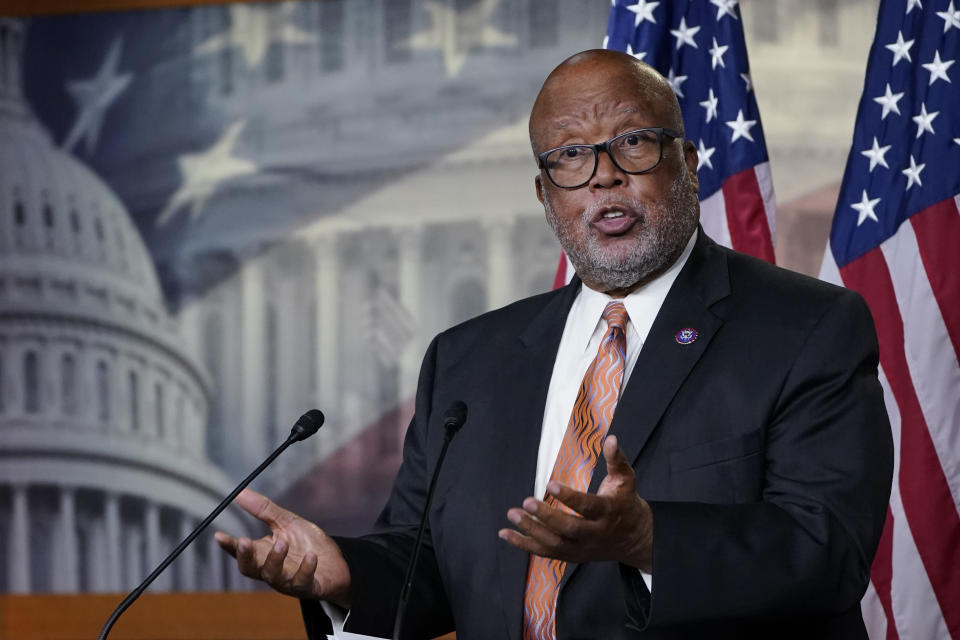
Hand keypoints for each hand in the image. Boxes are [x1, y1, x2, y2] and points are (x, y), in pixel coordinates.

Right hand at [214, 488, 350, 606]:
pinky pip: (302, 581)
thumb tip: (239, 493)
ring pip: (273, 576)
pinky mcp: (307, 586)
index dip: (229, 546)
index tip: (219, 535)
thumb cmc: (307, 543)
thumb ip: (264, 510)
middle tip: (244, 541)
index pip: (240, 552)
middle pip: (249, 568)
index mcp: (263, 553)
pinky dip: (306, 568)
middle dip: (245, 557)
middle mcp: (271, 569)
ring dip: (275, 560)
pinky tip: (311, 556)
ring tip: (282, 542)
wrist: (336, 562)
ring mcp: (288, 580)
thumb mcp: (286, 522)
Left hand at [498, 435, 652, 571]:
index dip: (569, 497)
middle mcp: (594, 534)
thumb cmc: (626, 503)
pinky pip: (545, 553)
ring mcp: (582, 548)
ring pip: (555, 544)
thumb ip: (617, 460)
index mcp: (608, 513)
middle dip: (546, 516)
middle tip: (526, 501)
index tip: (550, 484)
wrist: (635, 539)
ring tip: (512, 515)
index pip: (588, 507)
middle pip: (569, 528)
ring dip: (531, 531)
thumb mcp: (626, 480)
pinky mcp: (571, 556)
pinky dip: (524, 545)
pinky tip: (505, 534)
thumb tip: (612, 439)